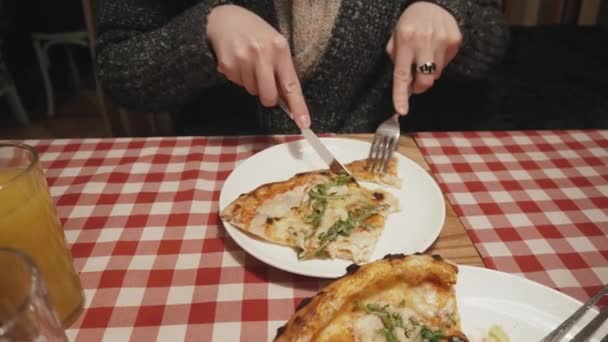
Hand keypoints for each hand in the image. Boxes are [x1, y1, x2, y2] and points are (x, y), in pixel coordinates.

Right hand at [206, 5, 309, 127]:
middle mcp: (262, 54)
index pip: (291, 85)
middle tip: (265, 83)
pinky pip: (238, 84)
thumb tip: (287, 100)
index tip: (304, 123)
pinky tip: (239, 62)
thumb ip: (282, 70)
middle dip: (268, 97)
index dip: (298, 106)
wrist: (226, 19)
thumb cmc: (257, 34)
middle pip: (269, 97)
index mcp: (280, 48)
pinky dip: (239, 77)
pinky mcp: (227, 65)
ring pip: (252, 92)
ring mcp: (243, 59)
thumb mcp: (276, 45)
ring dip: (252, 83)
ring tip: (249, 64)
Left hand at [386, 2, 461, 114]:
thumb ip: (397, 59)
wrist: (434, 2)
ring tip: (426, 56)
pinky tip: (436, 48)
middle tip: (416, 84)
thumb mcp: (396, 36)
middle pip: (425, 80)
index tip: (401, 110)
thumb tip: (404, 83)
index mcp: (405, 40)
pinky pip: (446, 63)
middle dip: (420, 87)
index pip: (401, 74)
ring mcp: (442, 41)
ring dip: (429, 72)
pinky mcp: (455, 41)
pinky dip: (439, 61)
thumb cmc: (410, 23)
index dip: (401, 95)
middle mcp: (424, 41)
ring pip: (436, 74)